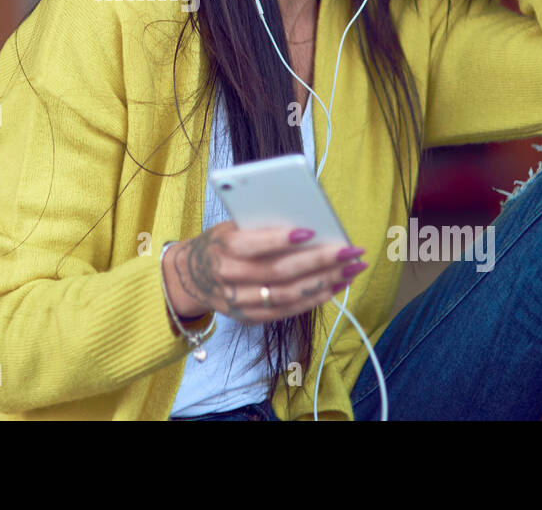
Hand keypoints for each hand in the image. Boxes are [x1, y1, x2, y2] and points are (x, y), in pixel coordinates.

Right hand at [165, 221, 366, 324]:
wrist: (190, 274)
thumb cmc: (220, 242)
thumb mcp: (231, 226)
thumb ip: (261, 226)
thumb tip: (308, 225)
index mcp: (222, 247)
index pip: (253, 245)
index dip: (282, 239)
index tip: (311, 230)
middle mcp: (228, 277)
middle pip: (279, 273)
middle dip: (319, 262)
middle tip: (350, 252)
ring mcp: (238, 301)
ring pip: (286, 295)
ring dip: (323, 283)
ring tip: (350, 270)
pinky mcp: (248, 317)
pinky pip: (285, 311)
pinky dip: (312, 299)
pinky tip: (334, 287)